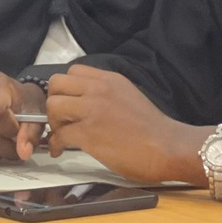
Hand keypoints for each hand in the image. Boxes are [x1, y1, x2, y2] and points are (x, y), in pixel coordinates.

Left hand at [46, 65, 209, 185]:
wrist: (169, 147)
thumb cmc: (154, 129)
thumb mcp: (129, 97)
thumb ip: (108, 95)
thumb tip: (89, 106)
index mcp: (110, 79)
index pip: (74, 71)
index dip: (66, 88)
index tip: (69, 103)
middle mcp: (98, 89)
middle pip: (56, 83)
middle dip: (54, 102)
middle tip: (61, 119)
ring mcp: (92, 110)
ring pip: (53, 106)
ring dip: (52, 122)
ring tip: (60, 135)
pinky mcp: (89, 133)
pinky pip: (59, 135)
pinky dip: (55, 144)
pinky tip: (60, 151)